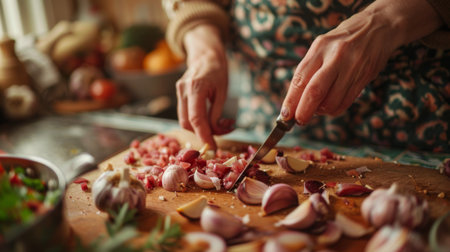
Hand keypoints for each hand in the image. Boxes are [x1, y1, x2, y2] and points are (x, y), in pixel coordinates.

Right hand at [177, 25, 232, 148]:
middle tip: (220, 132)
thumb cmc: (218, 70)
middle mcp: (183, 90)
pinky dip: (196, 120)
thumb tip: (214, 132)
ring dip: (200, 128)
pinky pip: (185, 113)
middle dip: (202, 133)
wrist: (205, 53)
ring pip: (184, 120)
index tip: (212, 148)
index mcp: (196, 88)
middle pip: (187, 123)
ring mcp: (179, 91)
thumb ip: (216, 113)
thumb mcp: (222, 92)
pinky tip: (209, 118)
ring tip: (218, 124)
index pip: (197, 119)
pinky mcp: (179, 93)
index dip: (204, 136)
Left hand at [280, 0, 442, 124]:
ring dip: (321, 112)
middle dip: (304, 111)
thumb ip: (308, 71)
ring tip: (317, 109)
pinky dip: (334, 110)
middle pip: (315, 92)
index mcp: (320, 48)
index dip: (291, 100)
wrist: (378, 27)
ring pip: (332, 101)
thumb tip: (293, 101)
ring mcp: (352, 68)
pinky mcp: (364, 77)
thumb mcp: (321, 46)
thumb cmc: (341, 40)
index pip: (300, 79)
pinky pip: (346, 102)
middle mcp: (335, 57)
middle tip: (299, 121)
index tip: (284, 115)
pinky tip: (330, 106)